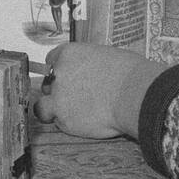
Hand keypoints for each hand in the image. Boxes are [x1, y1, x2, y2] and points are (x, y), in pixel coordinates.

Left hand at [33, 43, 164, 138]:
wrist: (135, 94)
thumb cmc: (130, 73)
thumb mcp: (106, 57)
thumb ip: (88, 65)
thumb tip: (89, 73)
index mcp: (68, 54)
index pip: (51, 60)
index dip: (59, 71)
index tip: (65, 78)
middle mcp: (59, 74)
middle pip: (47, 84)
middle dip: (56, 91)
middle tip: (72, 97)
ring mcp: (59, 98)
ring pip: (43, 107)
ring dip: (53, 110)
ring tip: (70, 113)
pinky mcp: (65, 120)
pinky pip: (60, 124)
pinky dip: (69, 124)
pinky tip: (85, 121)